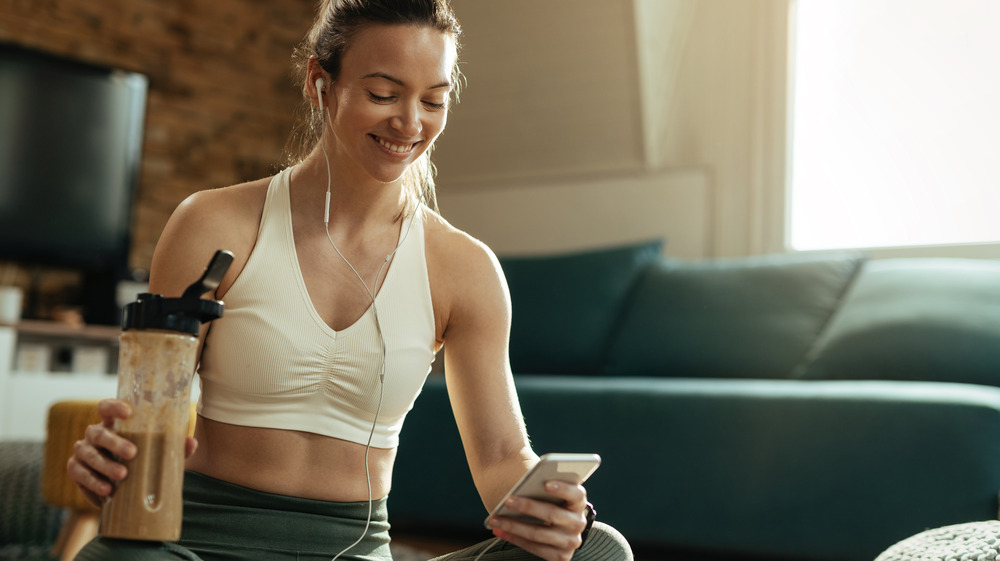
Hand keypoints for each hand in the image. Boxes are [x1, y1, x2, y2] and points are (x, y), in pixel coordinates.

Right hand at [66, 399, 198, 506]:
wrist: (123, 488)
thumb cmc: (142, 460)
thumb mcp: (158, 453)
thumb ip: (173, 447)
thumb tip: (192, 443)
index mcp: (113, 424)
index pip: (106, 407)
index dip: (114, 407)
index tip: (129, 412)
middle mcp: (94, 434)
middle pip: (98, 432)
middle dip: (114, 442)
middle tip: (132, 453)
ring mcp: (82, 451)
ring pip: (88, 454)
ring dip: (104, 465)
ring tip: (122, 476)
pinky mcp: (75, 470)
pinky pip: (79, 474)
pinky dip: (93, 482)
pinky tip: (106, 491)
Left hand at [487, 481, 588, 560]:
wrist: (557, 527)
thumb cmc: (548, 502)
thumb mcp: (551, 493)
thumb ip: (543, 485)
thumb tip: (523, 481)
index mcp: (578, 502)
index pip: (576, 494)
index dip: (563, 488)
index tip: (545, 483)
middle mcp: (578, 523)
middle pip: (552, 514)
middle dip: (528, 507)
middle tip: (508, 500)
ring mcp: (570, 542)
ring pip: (538, 534)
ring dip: (513, 526)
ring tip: (495, 518)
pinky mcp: (560, 556)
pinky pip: (534, 548)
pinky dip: (514, 539)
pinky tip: (500, 530)